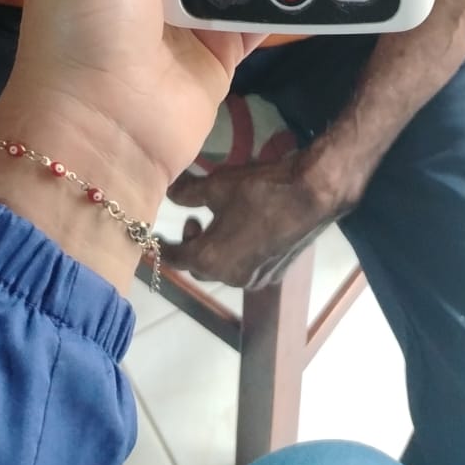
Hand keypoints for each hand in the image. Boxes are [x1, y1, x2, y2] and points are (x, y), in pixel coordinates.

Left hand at [164, 153, 339, 289]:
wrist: (311, 193)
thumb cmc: (258, 189)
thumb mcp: (217, 186)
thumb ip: (188, 193)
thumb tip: (170, 192)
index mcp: (211, 260)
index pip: (175, 259)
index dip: (162, 248)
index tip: (153, 240)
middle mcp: (231, 279)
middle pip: (200, 267)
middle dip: (192, 245)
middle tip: (195, 219)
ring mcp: (256, 279)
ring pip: (224, 269)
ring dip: (216, 250)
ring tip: (221, 220)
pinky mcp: (275, 273)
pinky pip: (246, 267)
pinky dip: (238, 253)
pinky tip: (247, 229)